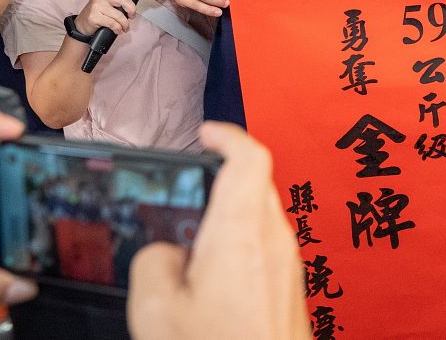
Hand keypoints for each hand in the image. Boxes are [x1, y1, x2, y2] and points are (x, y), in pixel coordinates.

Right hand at [74, 0, 141, 36]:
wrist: (83, 23)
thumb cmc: (99, 10)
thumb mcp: (109, 0)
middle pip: (123, 0)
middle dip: (131, 10)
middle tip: (132, 16)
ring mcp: (97, 5)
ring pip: (119, 15)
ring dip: (125, 24)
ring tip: (125, 27)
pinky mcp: (94, 16)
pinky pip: (113, 24)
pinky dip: (118, 29)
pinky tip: (118, 30)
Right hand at [128, 122, 308, 339]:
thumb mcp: (156, 313)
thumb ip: (152, 264)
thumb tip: (164, 251)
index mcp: (240, 233)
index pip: (249, 157)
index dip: (227, 135)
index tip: (204, 132)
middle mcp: (274, 240)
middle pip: (256, 182)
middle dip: (222, 175)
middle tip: (188, 185)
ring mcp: (290, 264)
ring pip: (263, 214)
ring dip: (232, 211)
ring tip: (192, 235)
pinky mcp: (293, 286)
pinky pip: (268, 245)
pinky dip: (242, 241)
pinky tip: (213, 272)